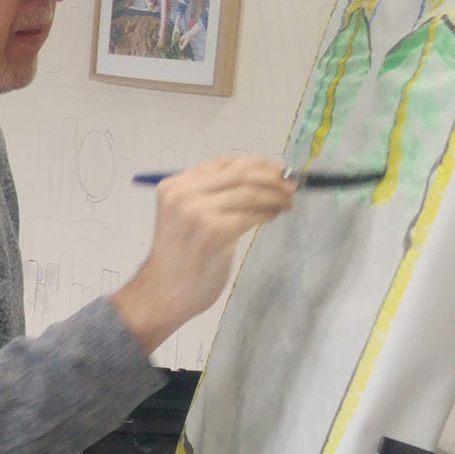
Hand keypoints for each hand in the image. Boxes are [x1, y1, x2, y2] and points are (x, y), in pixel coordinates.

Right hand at [111, 155, 295, 351]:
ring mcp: (199, 212)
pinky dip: (270, 212)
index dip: (254, 163)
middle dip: (271, 177)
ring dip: (275, 195)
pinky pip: (253, 214)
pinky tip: (275, 215)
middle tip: (290, 185)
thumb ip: (207, 194)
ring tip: (287, 202)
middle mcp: (183, 194)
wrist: (163, 290)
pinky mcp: (216, 231)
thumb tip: (255, 176)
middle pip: (239, 173)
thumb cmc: (177, 255)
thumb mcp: (182, 214)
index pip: (221, 163)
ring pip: (250, 192)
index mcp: (173, 186)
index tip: (275, 169)